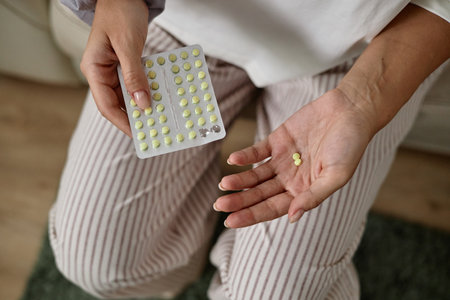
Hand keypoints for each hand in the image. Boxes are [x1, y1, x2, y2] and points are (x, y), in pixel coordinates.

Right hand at [80, 0, 149, 135]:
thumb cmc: (120, 12)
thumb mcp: (127, 45)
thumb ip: (134, 75)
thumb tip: (142, 104)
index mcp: (94, 69)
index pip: (106, 104)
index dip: (122, 121)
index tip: (138, 134)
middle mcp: (101, 72)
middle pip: (116, 103)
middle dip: (133, 117)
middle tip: (151, 129)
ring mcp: (112, 69)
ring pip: (126, 95)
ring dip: (140, 105)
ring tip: (156, 118)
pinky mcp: (123, 65)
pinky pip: (133, 84)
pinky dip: (144, 91)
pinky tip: (156, 98)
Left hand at [214, 88, 374, 227]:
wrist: (351, 110)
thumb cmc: (350, 145)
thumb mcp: (336, 175)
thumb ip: (314, 196)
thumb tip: (292, 218)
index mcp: (304, 191)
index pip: (273, 208)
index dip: (252, 215)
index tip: (232, 221)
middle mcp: (290, 178)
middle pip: (260, 194)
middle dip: (240, 200)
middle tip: (220, 206)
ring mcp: (282, 159)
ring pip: (255, 175)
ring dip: (239, 180)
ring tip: (223, 185)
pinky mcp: (278, 140)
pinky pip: (257, 151)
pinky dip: (245, 156)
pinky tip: (233, 160)